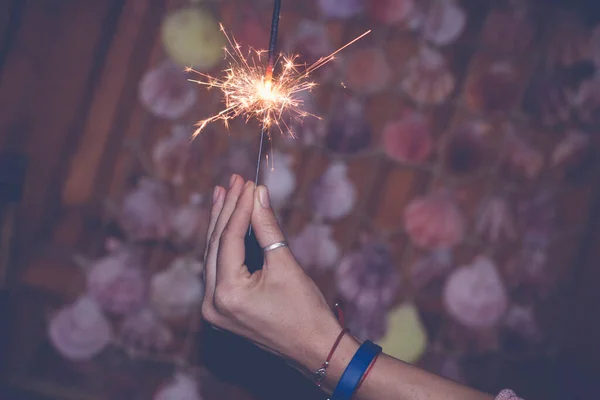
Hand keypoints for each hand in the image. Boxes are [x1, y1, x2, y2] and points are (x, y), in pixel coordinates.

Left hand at [201, 175, 343, 372]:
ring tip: (224, 194)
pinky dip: (224, 246)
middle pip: (215, 246)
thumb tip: (258, 193)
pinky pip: (218, 270)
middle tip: (233, 181)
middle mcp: (212, 304)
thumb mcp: (285, 264)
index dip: (240, 207)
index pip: (229, 239)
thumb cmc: (306, 311)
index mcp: (227, 294)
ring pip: (213, 256)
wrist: (316, 350)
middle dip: (226, 211)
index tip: (247, 181)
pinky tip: (227, 224)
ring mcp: (214, 309)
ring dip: (221, 225)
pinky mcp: (222, 309)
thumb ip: (267, 226)